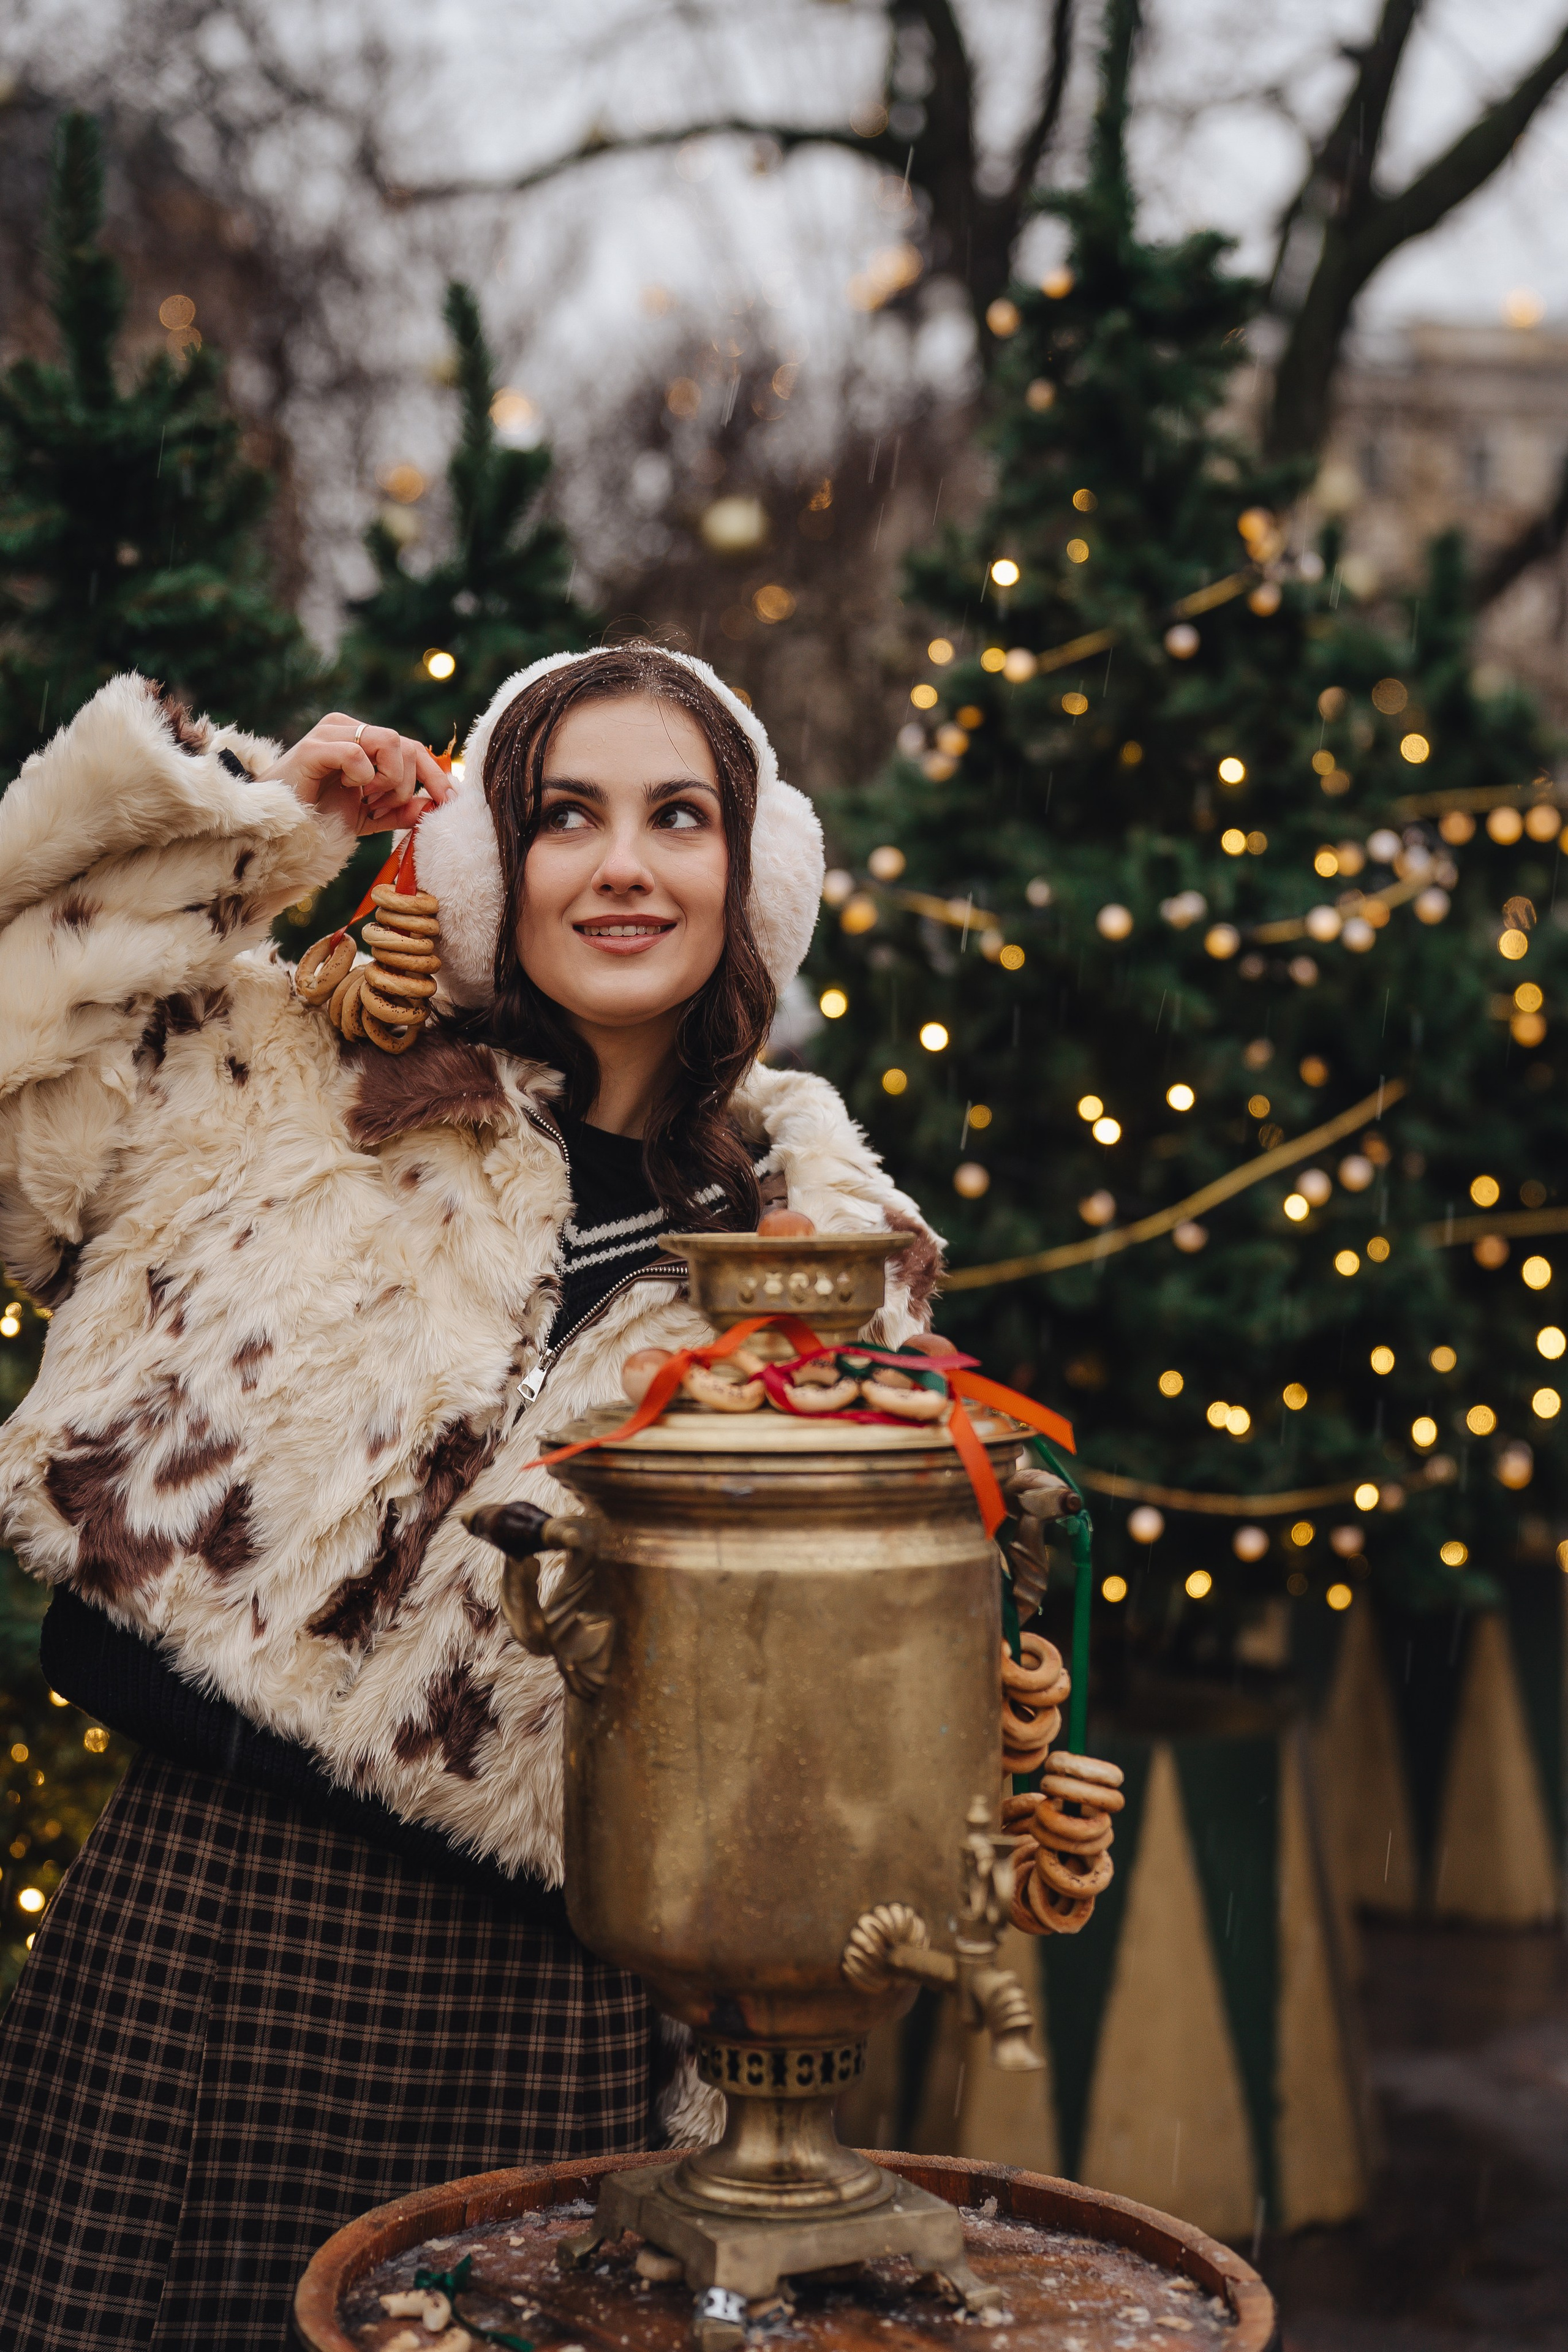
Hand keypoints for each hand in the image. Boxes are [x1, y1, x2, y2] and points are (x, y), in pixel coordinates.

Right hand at [263, 713, 453, 836]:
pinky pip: (356, 753)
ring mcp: (330, 734)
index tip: (451, 802)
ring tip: (366, 800)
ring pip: (390, 741)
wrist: (278, 829)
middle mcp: (349, 728)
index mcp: (364, 741)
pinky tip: (348, 789)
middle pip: (407, 745)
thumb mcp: (369, 818)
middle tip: (383, 809)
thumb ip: (401, 812)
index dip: (436, 776)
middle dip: (406, 785)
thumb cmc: (318, 818)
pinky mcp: (313, 748)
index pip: (414, 748)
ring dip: (388, 780)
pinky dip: (362, 777)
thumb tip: (433, 805)